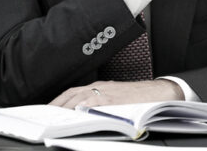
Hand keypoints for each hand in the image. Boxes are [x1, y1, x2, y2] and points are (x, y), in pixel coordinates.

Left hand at [49, 79, 184, 108]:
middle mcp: (101, 88)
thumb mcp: (116, 96)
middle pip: (73, 94)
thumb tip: (84, 113)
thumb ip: (101, 102)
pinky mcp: (115, 100)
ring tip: (55, 118)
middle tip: (46, 115)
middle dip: (57, 105)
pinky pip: (96, 104)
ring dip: (66, 107)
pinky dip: (84, 108)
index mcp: (100, 87)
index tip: (49, 109)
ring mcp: (108, 93)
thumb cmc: (139, 97)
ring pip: (80, 98)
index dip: (59, 100)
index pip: (73, 92)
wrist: (160, 92)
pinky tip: (76, 114)